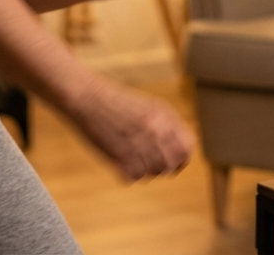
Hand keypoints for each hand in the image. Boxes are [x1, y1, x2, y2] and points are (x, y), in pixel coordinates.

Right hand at [64, 76, 194, 180]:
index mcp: (164, 115)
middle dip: (163, 168)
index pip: (187, 146)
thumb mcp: (147, 106)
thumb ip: (165, 125)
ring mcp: (139, 141)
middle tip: (151, 166)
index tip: (173, 162)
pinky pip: (135, 177)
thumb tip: (180, 149)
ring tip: (132, 162)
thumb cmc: (115, 102)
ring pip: (154, 172)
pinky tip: (120, 164)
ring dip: (145, 171)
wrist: (86, 97)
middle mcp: (155, 128)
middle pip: (172, 164)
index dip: (181, 158)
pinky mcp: (120, 154)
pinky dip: (128, 174)